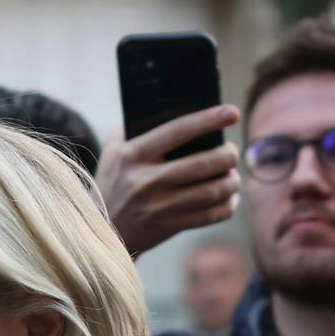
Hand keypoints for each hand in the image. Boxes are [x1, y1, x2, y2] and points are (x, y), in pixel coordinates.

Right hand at [97, 105, 242, 256]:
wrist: (101, 228)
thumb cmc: (113, 181)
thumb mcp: (115, 151)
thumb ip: (135, 128)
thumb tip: (174, 107)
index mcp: (133, 154)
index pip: (178, 131)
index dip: (209, 119)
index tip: (233, 112)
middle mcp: (145, 180)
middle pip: (203, 164)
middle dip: (228, 156)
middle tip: (232, 152)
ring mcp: (157, 206)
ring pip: (211, 191)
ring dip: (232, 182)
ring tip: (232, 175)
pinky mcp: (167, 226)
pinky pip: (210, 215)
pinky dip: (227, 206)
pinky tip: (229, 198)